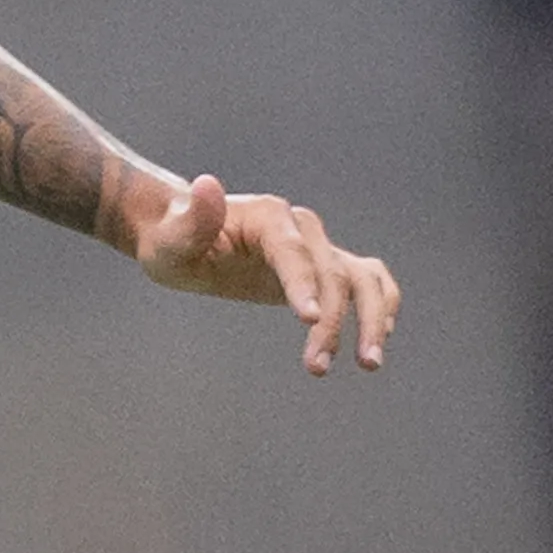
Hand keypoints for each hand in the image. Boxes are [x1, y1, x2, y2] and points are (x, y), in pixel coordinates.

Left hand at [131, 173, 396, 374]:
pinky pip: (367, 282)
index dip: (303, 285)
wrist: (186, 237)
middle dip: (331, 322)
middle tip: (318, 368)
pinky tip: (375, 343)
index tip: (309, 320)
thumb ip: (192, 221)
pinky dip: (380, 307)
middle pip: (331, 274)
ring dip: (372, 319)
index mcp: (268, 217)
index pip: (293, 253)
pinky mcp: (325, 267)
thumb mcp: (171, 239)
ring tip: (369, 364)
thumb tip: (208, 184)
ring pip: (363, 278)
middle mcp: (302, 227)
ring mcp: (318, 247)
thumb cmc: (173, 242)